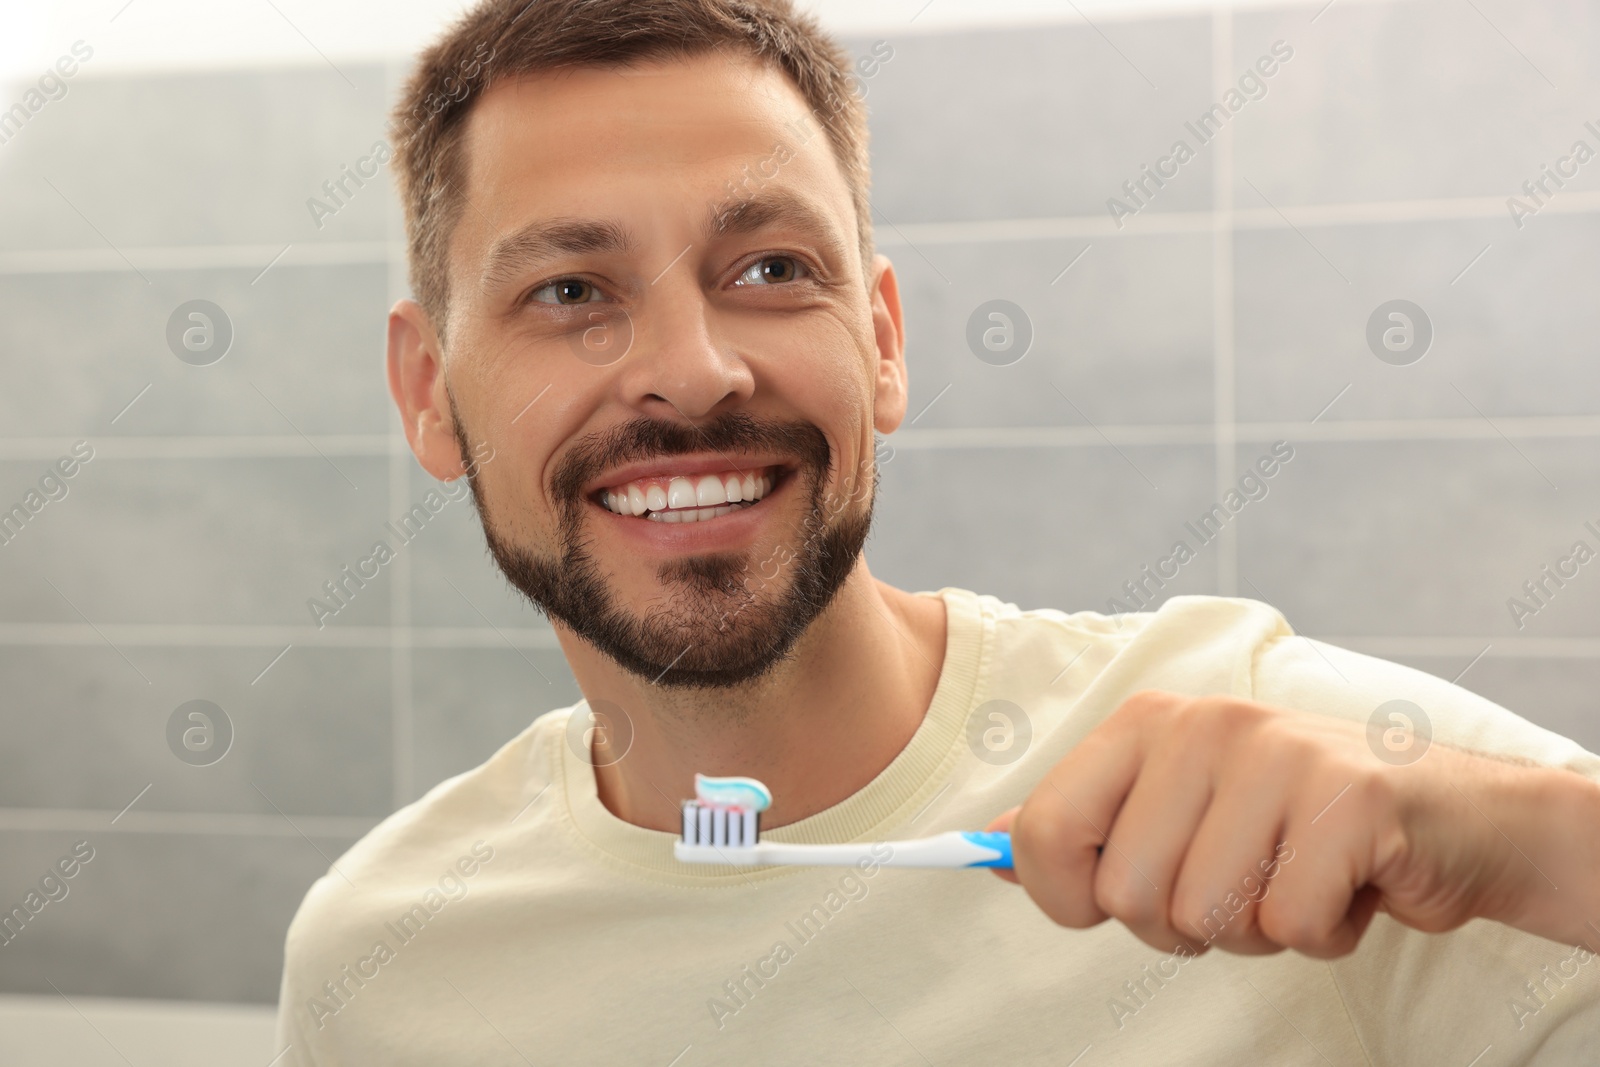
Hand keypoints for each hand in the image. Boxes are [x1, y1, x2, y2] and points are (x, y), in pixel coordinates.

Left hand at [986, 690, 1599, 957]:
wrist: (1453, 817)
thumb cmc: (1292, 824)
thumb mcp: (1176, 808)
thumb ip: (1085, 828)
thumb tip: (984, 852)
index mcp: (1144, 725)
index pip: (1043, 831)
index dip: (1064, 897)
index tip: (1105, 904)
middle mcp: (1202, 724)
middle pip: (1127, 895)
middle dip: (1179, 924)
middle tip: (1236, 886)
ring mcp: (1278, 754)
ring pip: (1205, 915)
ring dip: (1253, 931)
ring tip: (1292, 878)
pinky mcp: (1351, 800)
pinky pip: (1292, 925)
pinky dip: (1322, 934)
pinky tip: (1346, 886)